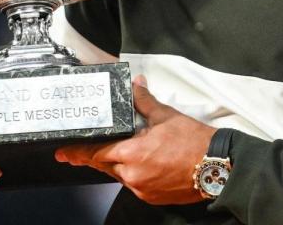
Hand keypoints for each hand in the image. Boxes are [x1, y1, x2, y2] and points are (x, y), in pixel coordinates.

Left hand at [56, 76, 215, 204]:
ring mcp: (142, 189)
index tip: (64, 152)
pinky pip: (134, 184)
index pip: (96, 153)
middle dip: (96, 156)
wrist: (217, 166)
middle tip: (82, 151)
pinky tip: (141, 163)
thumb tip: (135, 84)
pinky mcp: (152, 197)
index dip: (79, 152)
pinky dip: (133, 173)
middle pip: (105, 165)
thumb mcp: (166, 116)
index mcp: (133, 154)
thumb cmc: (194, 142)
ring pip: (119, 175)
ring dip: (117, 164)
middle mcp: (133, 175)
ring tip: (124, 151)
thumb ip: (144, 100)